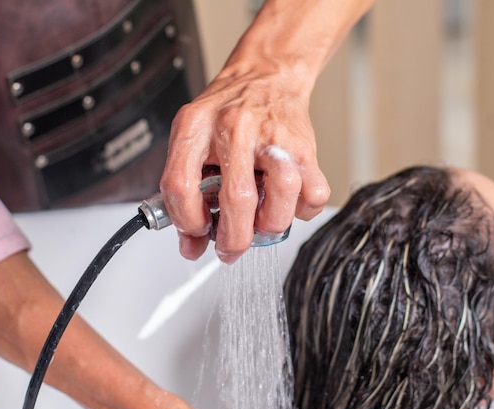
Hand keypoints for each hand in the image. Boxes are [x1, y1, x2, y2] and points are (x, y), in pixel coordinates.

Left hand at [160, 63, 329, 263]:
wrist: (266, 76)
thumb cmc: (227, 113)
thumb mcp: (193, 139)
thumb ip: (186, 193)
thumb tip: (191, 245)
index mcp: (195, 126)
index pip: (180, 184)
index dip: (186, 220)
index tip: (196, 231)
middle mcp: (234, 128)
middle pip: (236, 198)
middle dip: (233, 239)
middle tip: (230, 248)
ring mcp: (273, 137)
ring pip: (282, 193)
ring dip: (271, 225)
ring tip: (261, 226)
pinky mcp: (305, 147)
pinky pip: (312, 194)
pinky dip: (301, 212)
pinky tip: (286, 204)